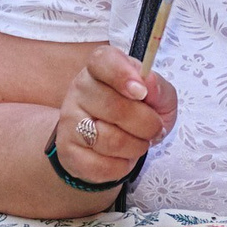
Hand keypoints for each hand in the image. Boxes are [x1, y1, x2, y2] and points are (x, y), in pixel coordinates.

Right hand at [56, 45, 176, 184]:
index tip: (141, 92)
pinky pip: (101, 165)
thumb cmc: (139, 111)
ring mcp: (69, 122)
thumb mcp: (158, 97)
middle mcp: (79, 90)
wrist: (114, 144)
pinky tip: (122, 157)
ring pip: (109, 139)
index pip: (102, 61)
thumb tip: (148, 82)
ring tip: (139, 142)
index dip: (122, 75)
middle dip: (147, 124)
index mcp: (101, 68)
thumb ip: (158, 88)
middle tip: (154, 128)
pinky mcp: (68, 152)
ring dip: (136, 146)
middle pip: (114, 107)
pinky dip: (122, 166)